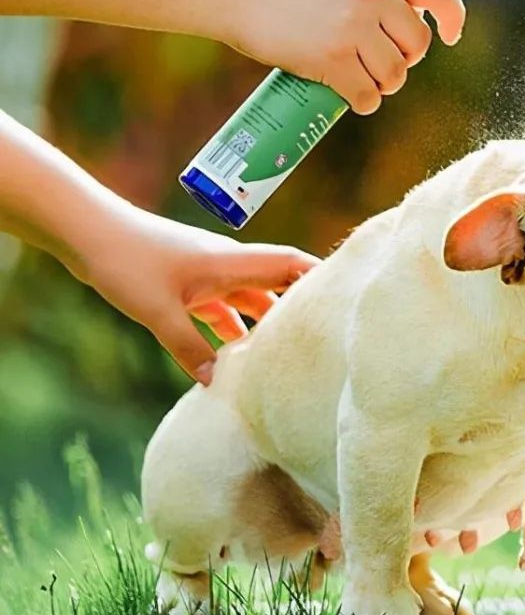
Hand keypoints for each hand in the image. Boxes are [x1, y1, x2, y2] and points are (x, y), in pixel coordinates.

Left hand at [80, 208, 318, 384]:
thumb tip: (218, 383)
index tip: (349, 294)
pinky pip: (221, 309)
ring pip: (249, 300)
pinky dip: (230, 330)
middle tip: (323, 338)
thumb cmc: (124, 261)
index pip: (290, 266)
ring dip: (264, 325)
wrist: (84, 231)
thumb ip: (189, 348)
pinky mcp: (186, 284)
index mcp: (230, 263)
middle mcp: (226, 266)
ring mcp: (207, 274)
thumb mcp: (157, 312)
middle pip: (276, 287)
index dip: (321, 277)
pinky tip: (232, 357)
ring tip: (283, 356)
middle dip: (299, 309)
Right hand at [228, 0, 465, 114]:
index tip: (450, 36)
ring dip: (382, 86)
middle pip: (416, 46)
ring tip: (359, 78)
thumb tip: (405, 24)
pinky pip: (366, 96)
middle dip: (403, 61)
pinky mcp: (331, 60)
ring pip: (394, 76)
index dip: (452, 17)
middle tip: (376, 62)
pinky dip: (362, 102)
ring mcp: (352, 28)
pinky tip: (349, 96)